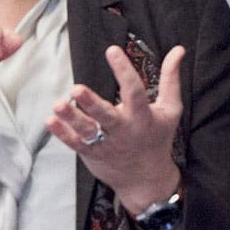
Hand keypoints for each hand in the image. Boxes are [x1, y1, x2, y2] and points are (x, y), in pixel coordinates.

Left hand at [50, 43, 185, 213]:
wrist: (146, 180)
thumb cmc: (157, 138)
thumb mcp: (170, 109)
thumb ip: (171, 79)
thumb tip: (179, 49)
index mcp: (142, 116)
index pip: (134, 91)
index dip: (123, 70)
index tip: (112, 50)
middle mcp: (123, 130)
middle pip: (106, 116)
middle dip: (91, 103)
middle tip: (76, 89)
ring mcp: (106, 143)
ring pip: (87, 130)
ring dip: (71, 118)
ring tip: (58, 105)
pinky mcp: (92, 153)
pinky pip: (76, 143)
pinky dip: (63, 133)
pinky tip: (50, 121)